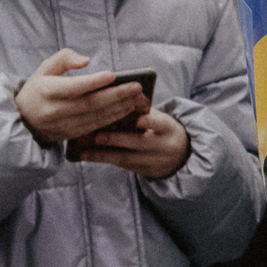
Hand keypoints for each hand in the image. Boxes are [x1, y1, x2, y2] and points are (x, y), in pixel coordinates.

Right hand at [13, 48, 145, 144]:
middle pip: (89, 104)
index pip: (73, 87)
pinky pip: (94, 127)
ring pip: (95, 117)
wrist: (22, 119)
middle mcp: (54, 110)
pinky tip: (126, 110)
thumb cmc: (39, 88)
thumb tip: (86, 60)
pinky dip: (112, 119)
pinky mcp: (70, 134)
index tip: (113, 75)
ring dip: (118, 108)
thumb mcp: (45, 68)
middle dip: (116, 95)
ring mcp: (62, 125)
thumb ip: (64, 58)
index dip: (93, 82)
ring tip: (136, 98)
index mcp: (46, 91)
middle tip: (136, 87)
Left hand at [72, 107, 189, 179]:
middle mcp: (163, 146)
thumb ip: (143, 110)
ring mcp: (153, 161)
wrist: (180, 156)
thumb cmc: (162, 129)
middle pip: (140, 143)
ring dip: (104, 154)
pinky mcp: (143, 171)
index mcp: (168, 128)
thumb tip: (119, 95)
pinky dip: (104, 159)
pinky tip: (87, 156)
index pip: (160, 124)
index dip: (150, 122)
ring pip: (127, 159)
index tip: (138, 119)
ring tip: (85, 151)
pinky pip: (121, 166)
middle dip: (118, 140)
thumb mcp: (160, 119)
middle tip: (98, 136)